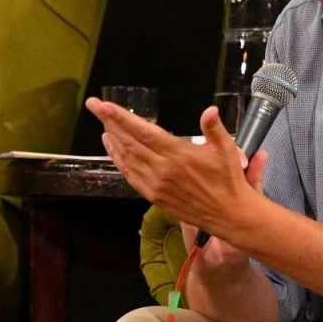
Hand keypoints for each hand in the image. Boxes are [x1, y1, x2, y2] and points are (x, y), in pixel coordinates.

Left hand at [88, 100, 267, 239]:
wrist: (228, 215)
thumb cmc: (228, 180)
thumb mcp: (227, 150)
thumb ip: (214, 129)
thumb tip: (209, 110)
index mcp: (179, 155)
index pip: (143, 132)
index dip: (121, 118)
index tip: (104, 106)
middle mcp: (163, 170)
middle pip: (129, 142)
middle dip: (109, 122)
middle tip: (93, 106)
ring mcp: (156, 185)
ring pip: (127, 158)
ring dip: (112, 140)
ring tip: (103, 124)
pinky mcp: (154, 196)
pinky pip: (131, 176)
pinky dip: (119, 161)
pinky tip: (113, 149)